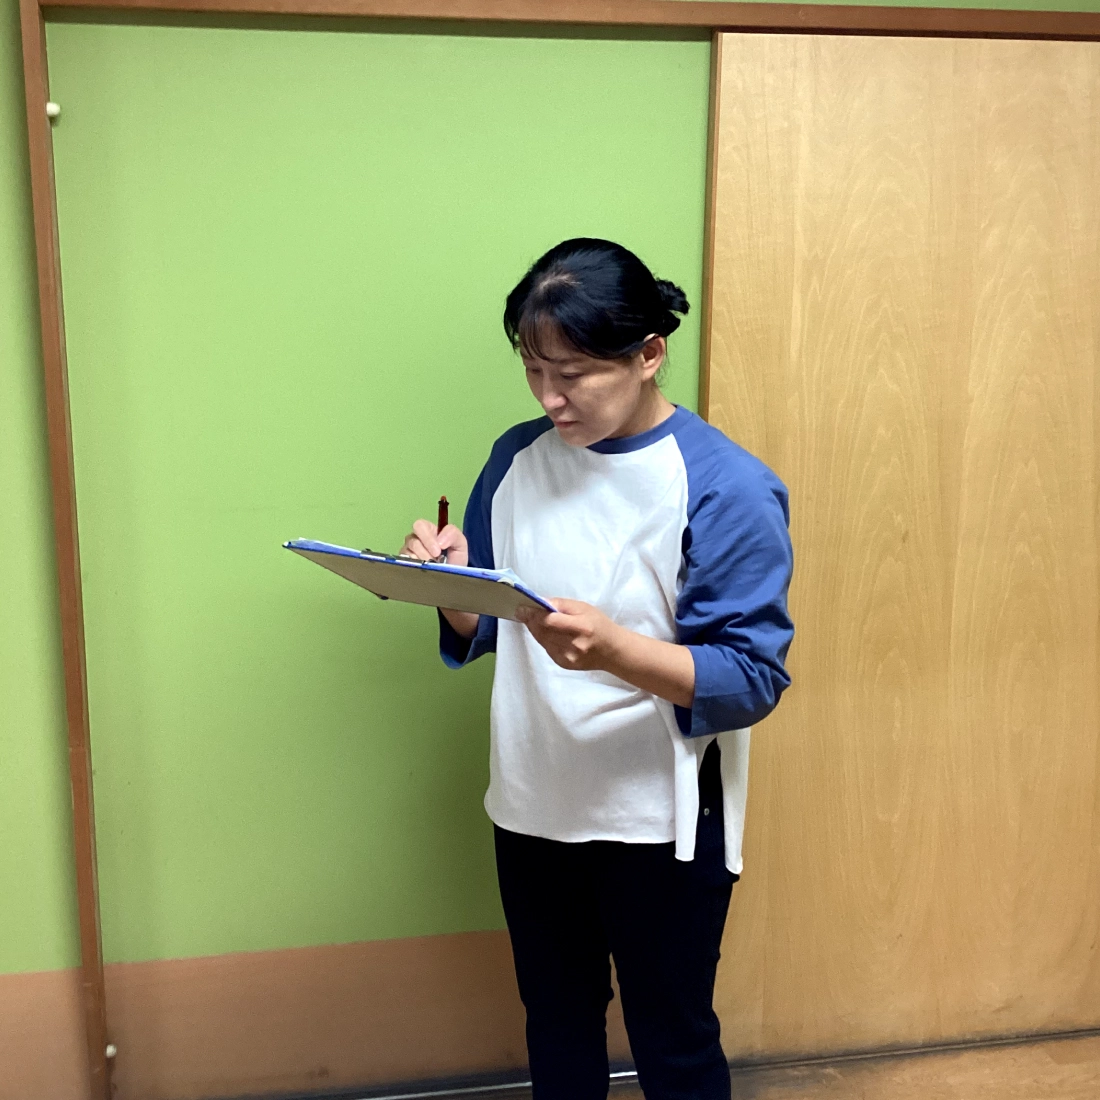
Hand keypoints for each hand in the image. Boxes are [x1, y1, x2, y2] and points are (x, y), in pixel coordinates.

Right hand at [402, 520, 476, 638]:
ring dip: (421, 562)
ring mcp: (408, 553)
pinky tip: (424, 572)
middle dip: (424, 551)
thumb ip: (452, 534)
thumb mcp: (460, 544)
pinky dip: (415, 568)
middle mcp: (415, 540)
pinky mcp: (404, 565)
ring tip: (432, 568)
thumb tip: (440, 541)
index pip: (420, 526)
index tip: (438, 550)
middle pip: (411, 539)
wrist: (452, 579)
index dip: (427, 537)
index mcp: (428, 530)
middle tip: (434, 560)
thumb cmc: (455, 559)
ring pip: (408, 553)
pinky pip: (404, 565)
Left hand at [515, 598, 624, 671]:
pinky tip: (546, 632)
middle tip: (523, 612)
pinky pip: (547, 648)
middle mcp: (573, 645)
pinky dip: (543, 639)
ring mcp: (568, 657)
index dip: (533, 614)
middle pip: (543, 632)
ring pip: (542, 641)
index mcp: (581, 627)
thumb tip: (540, 602)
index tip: (521, 608)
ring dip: (535, 630)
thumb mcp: (583, 607)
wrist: (612, 651)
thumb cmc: (598, 624)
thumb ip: (561, 604)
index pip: (550, 621)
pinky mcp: (564, 664)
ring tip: (533, 620)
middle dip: (531, 621)